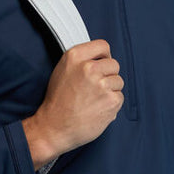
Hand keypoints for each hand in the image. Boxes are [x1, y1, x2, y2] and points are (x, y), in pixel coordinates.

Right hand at [22, 39, 124, 166]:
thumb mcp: (62, 71)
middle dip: (108, 76)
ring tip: (93, 100)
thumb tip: (100, 58)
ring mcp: (102, 84)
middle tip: (95, 88)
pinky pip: (119, 97)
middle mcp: (89, 68)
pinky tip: (97, 109)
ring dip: (110, 91)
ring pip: (118, 82)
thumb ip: (81, 61)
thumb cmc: (57, 102)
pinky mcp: (111, 100)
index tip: (102, 64)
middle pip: (114, 65)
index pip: (103, 46)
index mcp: (75, 56)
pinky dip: (111, 105)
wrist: (54, 127)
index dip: (104, 57)